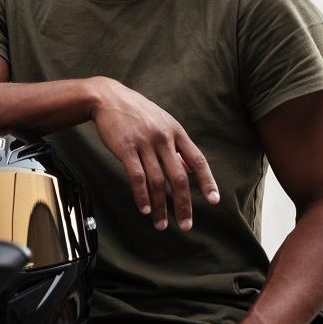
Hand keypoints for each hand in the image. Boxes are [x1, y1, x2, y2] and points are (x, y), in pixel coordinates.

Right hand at [90, 78, 218, 229]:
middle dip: (183, 204)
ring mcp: (144, 143)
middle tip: (186, 225)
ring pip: (157, 181)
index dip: (207, 181)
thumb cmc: (138, 113)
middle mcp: (163, 138)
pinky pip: (137, 176)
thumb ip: (178, 147)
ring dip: (160, 207)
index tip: (214, 200)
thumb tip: (192, 169)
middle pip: (178, 177)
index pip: (197, 160)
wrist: (108, 98)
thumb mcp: (163, 123)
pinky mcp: (125, 148)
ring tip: (162, 225)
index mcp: (176, 132)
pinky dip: (141, 196)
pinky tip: (144, 210)